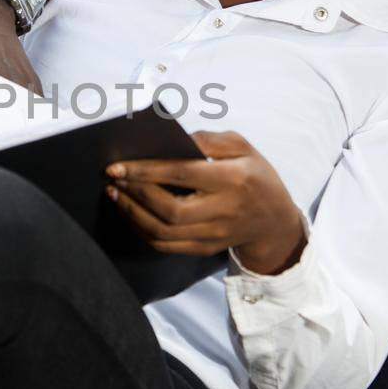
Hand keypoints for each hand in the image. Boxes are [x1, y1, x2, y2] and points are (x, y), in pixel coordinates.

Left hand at [105, 130, 307, 275]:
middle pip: (171, 209)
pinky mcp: (205, 249)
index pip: (183, 175)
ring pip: (164, 232)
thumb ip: (210, 140)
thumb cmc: (255, 176)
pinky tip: (130, 213)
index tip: (118, 166)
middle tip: (112, 179)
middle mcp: (224, 210)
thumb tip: (174, 140)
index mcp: (234, 179)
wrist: (275, 221)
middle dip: (135, 194)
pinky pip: (167, 246)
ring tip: (114, 194)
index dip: (147, 171)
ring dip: (133, 214)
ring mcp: (215, 234)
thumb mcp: (244, 147)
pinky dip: (142, 231)